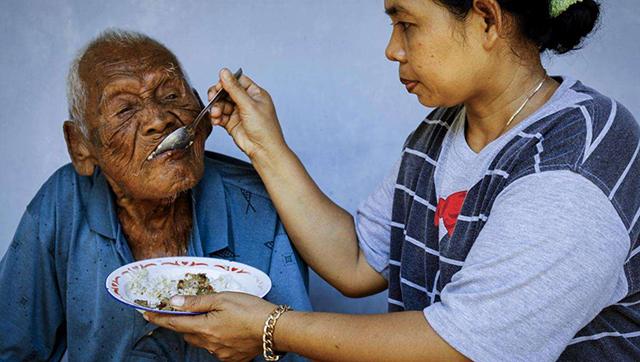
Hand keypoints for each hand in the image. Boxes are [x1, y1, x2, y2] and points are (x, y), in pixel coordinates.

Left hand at [144, 292, 275, 361]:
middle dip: (181, 322)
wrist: (275, 329)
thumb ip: (197, 301)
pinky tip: (225, 330)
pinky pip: (215, 348)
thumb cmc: (251, 309)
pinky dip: (214, 339)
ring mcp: (220, 353)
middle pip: (187, 333)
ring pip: (201, 341)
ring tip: (210, 318)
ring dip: (199, 331)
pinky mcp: (231, 358)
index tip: (146, 313)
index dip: (159, 318)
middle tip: (181, 311)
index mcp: (204, 327)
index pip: (174, 322)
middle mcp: (209, 344)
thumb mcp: (223, 298)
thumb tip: (174, 301)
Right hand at [209, 69, 287, 160]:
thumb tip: (224, 72)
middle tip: (212, 99)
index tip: (219, 86)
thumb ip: (234, 89)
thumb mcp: (249, 105)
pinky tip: (216, 120)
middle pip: (226, 91)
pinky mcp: (232, 123)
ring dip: (216, 108)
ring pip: (221, 104)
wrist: (264, 150)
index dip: (226, 82)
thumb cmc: (265, 129)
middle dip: (218, 96)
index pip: (237, 81)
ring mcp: (239, 112)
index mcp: (255, 94)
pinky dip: (216, 117)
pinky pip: (220, 116)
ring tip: (216, 114)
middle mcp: (247, 102)